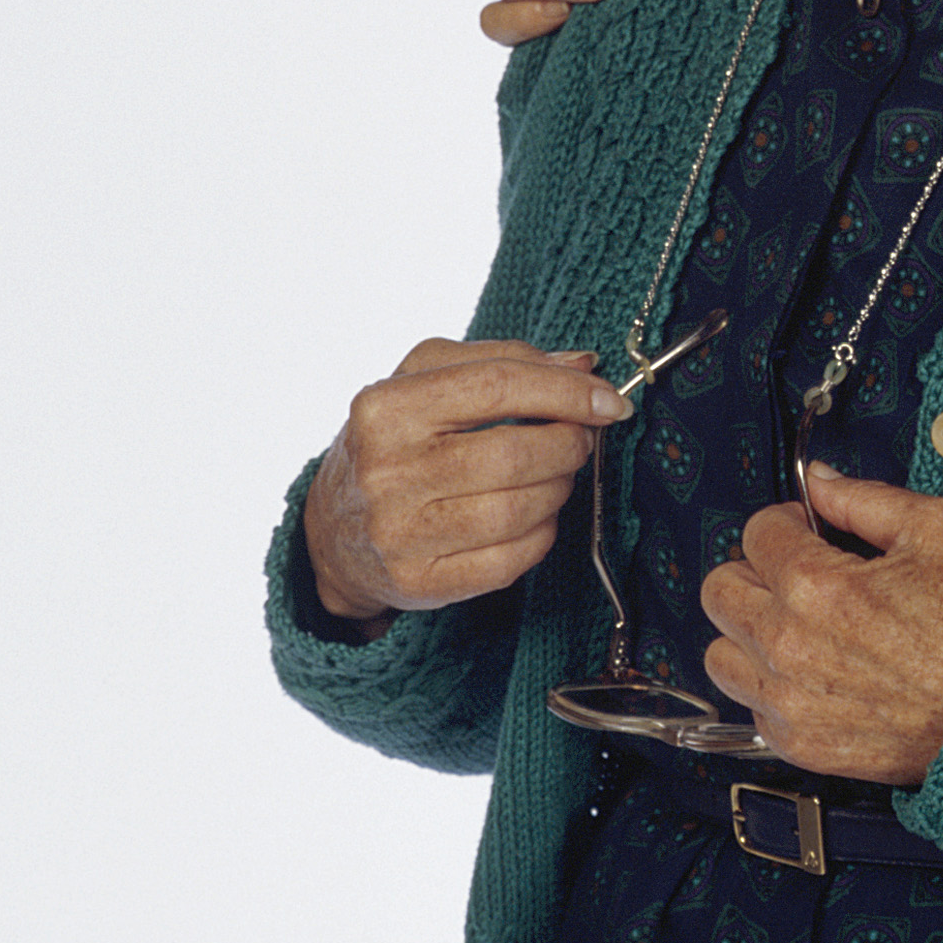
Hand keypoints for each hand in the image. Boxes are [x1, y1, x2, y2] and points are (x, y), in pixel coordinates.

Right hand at [299, 339, 629, 626]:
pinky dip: (541, 534)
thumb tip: (583, 363)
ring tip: (554, 474)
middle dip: (569, 444)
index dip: (567, 392)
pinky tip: (533, 516)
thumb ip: (504, 360)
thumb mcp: (426, 381)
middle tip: (579, 439)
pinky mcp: (418, 583)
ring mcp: (398, 533)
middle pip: (515, 453)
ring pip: (519, 509)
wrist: (331, 534)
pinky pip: (512, 559)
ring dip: (559, 488)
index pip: (497, 387)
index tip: (611, 400)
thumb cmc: (394, 443)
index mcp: (386, 407)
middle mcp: (385, 471)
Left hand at [699, 465, 942, 784]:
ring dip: (748, 632)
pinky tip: (811, 672)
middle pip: (720, 590)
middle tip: (792, 575)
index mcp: (817, 585)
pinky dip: (770, 686)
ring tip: (792, 626)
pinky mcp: (798, 742)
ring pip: (719, 653)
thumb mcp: (935, 530)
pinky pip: (750, 705)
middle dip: (754, 571)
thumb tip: (822, 482)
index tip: (805, 531)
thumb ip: (864, 498)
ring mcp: (787, 699)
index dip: (785, 522)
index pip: (755, 533)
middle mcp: (788, 644)